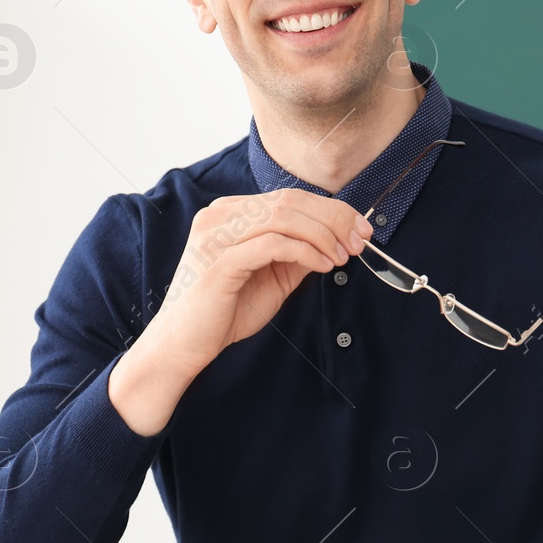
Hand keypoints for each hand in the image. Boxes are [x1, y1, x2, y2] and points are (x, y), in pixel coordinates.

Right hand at [109, 190, 370, 435]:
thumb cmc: (224, 313)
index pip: (288, 197)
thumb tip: (336, 240)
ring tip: (343, 256)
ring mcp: (216, 235)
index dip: (331, 210)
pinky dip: (305, 252)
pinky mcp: (219, 261)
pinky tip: (323, 266)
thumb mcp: (271, 276)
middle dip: (333, 219)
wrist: (182, 345)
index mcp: (229, 213)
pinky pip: (272, 244)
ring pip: (283, 217)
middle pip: (289, 201)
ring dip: (323, 235)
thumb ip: (297, 254)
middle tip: (360, 240)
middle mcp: (219, 215)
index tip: (360, 229)